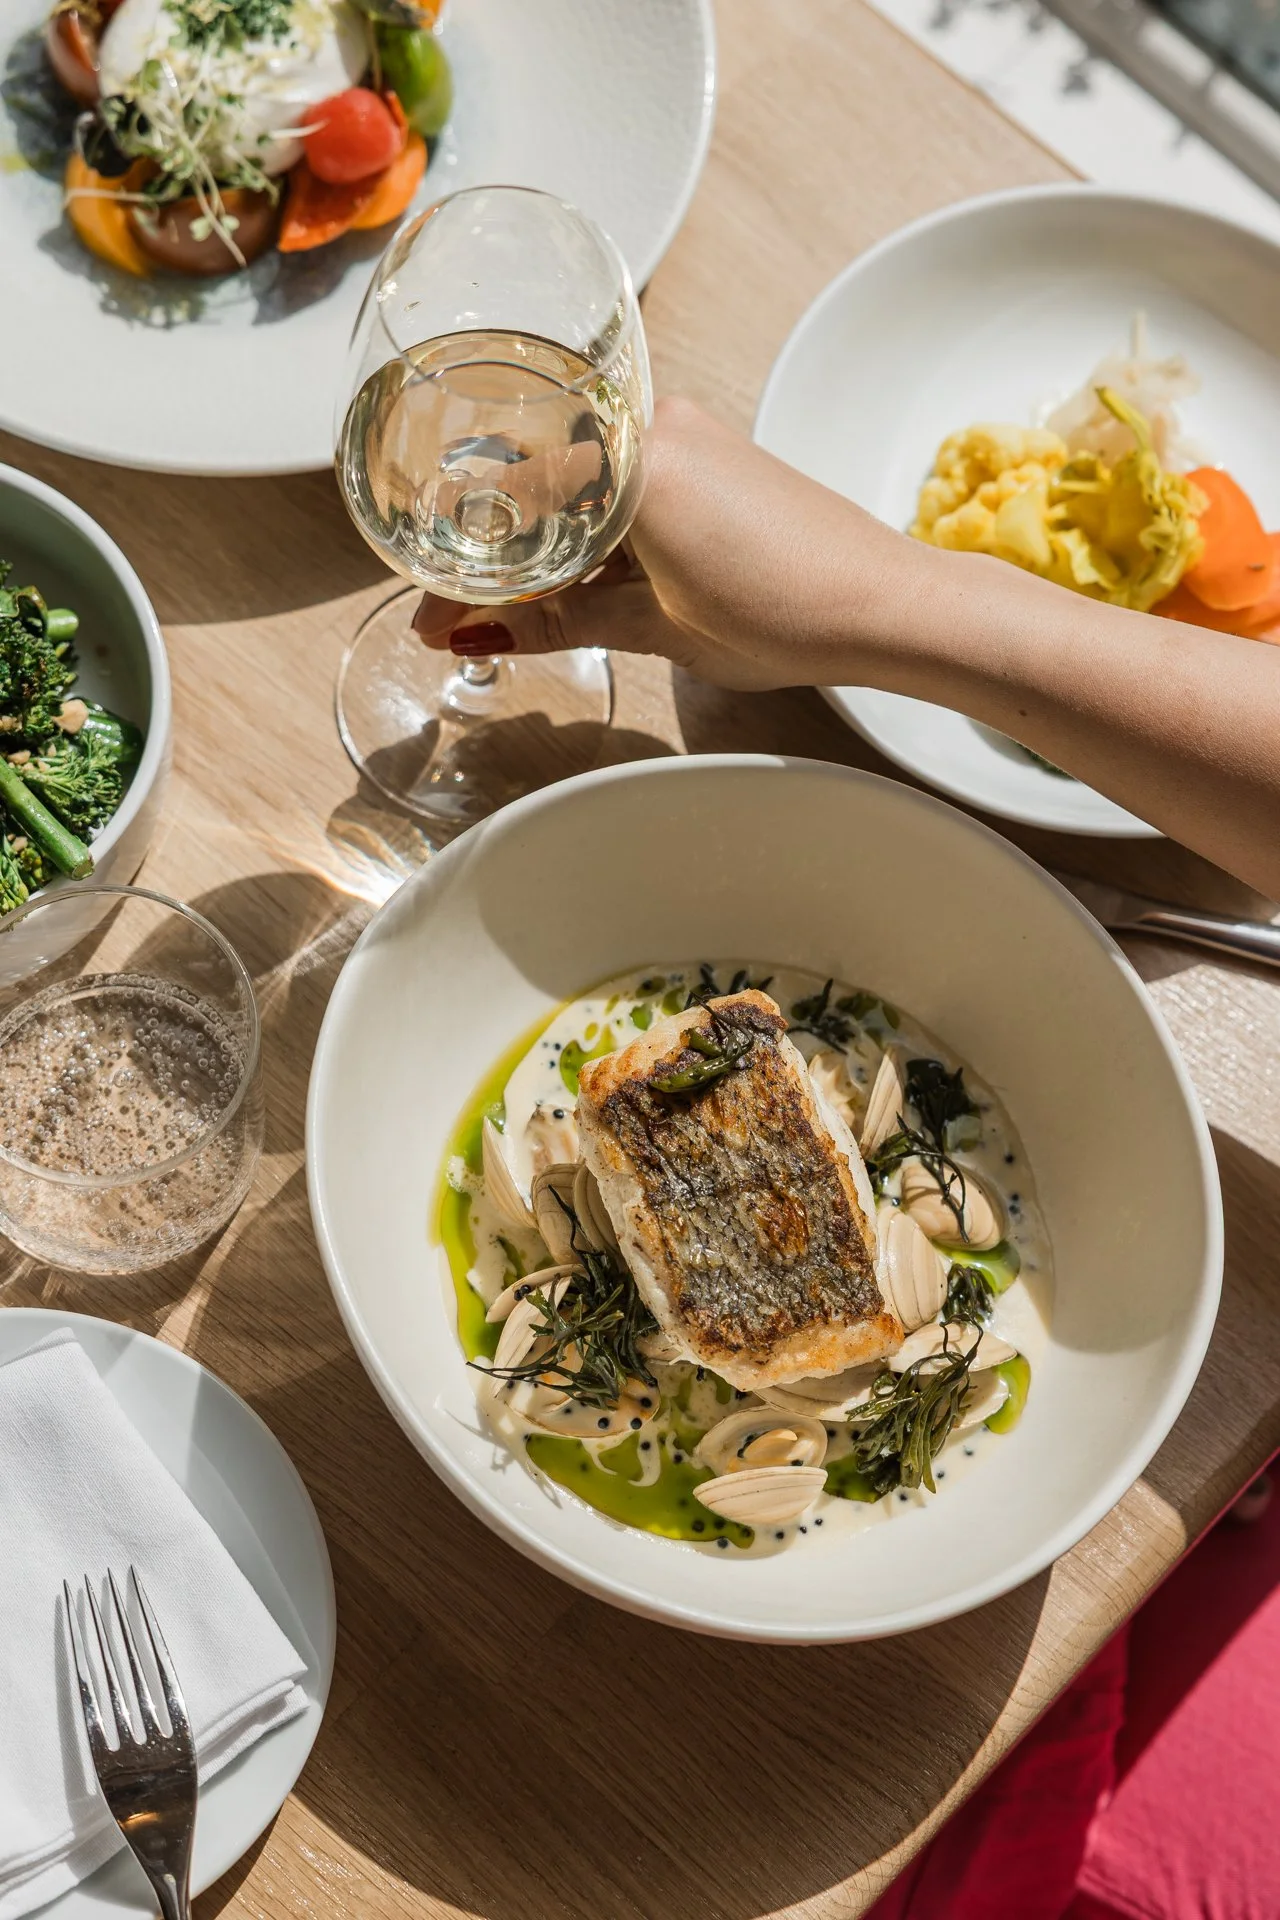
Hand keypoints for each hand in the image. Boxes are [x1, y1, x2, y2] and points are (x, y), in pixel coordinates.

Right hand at [412, 397, 919, 690]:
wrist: (885, 603)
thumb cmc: (786, 615)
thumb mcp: (656, 629)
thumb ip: (557, 622)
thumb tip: (471, 636)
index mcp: (636, 466)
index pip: (514, 500)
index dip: (465, 565)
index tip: (434, 614)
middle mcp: (657, 428)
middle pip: (540, 475)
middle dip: (495, 547)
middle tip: (457, 610)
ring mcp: (688, 433)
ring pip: (582, 476)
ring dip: (546, 536)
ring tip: (515, 605)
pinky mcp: (713, 451)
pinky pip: (626, 476)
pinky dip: (594, 524)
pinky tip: (582, 577)